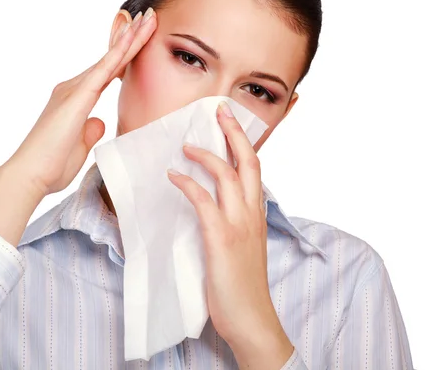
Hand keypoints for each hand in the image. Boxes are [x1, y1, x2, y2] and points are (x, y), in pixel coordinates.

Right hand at [4, 7, 156, 195]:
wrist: (30, 175)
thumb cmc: (51, 166)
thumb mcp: (79, 146)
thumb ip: (89, 131)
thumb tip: (99, 121)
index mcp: (75, 100)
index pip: (106, 73)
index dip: (124, 55)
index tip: (139, 39)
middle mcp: (72, 89)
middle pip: (109, 60)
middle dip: (129, 38)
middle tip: (148, 18)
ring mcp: (73, 90)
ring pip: (109, 59)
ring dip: (129, 38)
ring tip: (148, 19)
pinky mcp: (78, 96)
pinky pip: (104, 69)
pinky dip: (119, 51)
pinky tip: (132, 35)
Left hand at [166, 101, 293, 366]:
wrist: (251, 318)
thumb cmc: (241, 283)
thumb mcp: (242, 244)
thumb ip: (232, 220)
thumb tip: (210, 202)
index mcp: (257, 213)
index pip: (254, 167)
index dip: (243, 141)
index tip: (230, 120)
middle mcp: (252, 213)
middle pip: (248, 160)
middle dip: (233, 132)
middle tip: (218, 110)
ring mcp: (238, 224)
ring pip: (227, 174)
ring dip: (205, 155)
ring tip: (185, 145)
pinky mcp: (221, 238)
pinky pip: (203, 201)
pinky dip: (187, 184)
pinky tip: (173, 177)